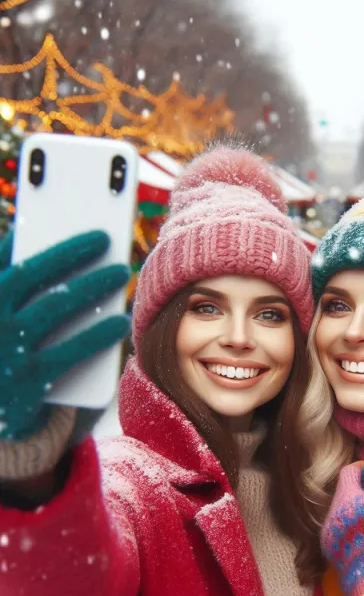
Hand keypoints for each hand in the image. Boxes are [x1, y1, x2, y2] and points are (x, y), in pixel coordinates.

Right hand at [0, 230, 128, 441]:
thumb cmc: (3, 354)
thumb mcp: (2, 320)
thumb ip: (16, 286)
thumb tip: (56, 248)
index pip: (2, 258)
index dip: (25, 234)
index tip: (53, 214)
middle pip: (32, 275)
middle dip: (69, 252)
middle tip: (102, 237)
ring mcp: (7, 350)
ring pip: (55, 308)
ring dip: (91, 286)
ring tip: (120, 272)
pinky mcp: (29, 381)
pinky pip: (70, 351)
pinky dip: (98, 334)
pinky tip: (120, 322)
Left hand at [321, 461, 363, 595]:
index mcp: (347, 496)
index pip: (348, 472)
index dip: (360, 469)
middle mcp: (332, 509)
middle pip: (343, 492)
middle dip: (357, 491)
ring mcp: (327, 527)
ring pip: (339, 511)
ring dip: (351, 510)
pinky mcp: (326, 544)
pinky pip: (336, 527)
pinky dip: (346, 526)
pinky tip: (359, 536)